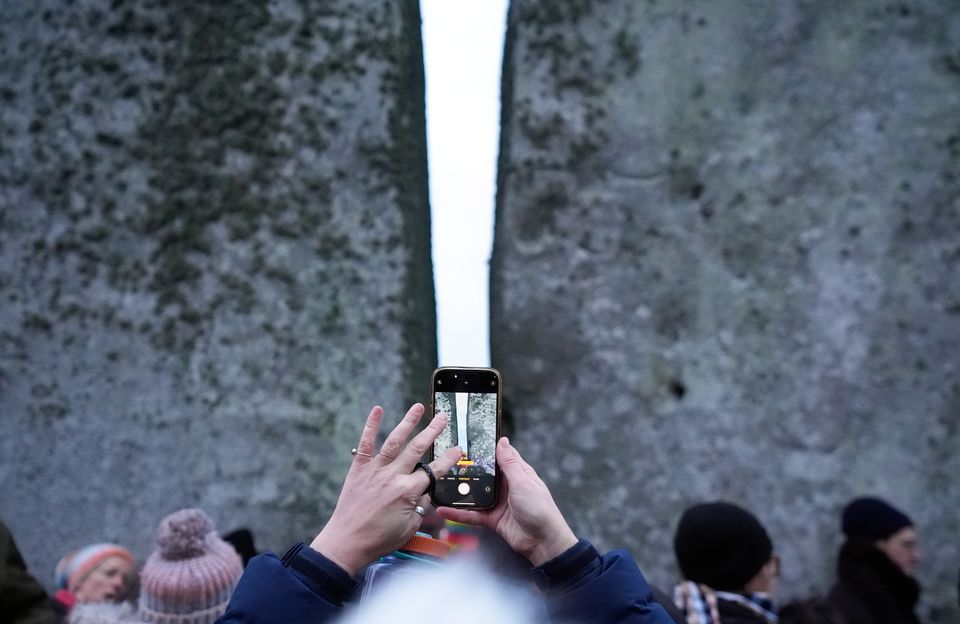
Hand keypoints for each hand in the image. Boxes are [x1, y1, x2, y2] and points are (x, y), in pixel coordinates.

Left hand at [309, 404, 461, 574]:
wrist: (347, 543)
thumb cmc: (379, 540)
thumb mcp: (409, 527)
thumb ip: (421, 506)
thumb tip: (426, 490)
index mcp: (408, 492)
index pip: (434, 471)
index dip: (449, 459)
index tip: (459, 448)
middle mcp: (393, 477)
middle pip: (417, 449)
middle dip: (433, 431)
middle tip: (443, 417)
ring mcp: (375, 470)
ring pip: (395, 441)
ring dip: (408, 422)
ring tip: (418, 407)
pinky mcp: (358, 469)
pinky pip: (365, 444)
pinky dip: (371, 426)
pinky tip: (377, 409)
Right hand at [437, 437, 577, 566]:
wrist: (542, 542)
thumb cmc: (540, 509)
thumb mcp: (523, 483)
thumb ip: (510, 463)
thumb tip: (503, 441)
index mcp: (517, 474)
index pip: (500, 456)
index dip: (488, 448)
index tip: (470, 440)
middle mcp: (506, 486)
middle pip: (484, 474)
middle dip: (468, 469)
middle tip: (448, 460)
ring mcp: (498, 502)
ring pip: (475, 494)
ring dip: (461, 491)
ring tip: (442, 483)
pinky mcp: (491, 518)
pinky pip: (472, 514)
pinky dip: (458, 513)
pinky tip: (444, 510)